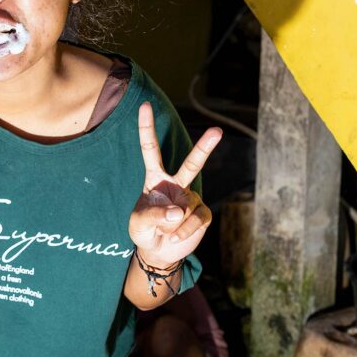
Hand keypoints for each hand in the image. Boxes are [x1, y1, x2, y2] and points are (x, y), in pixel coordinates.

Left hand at [128, 102, 219, 267]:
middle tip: (218, 130)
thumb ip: (154, 215)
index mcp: (155, 178)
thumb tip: (179, 210)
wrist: (158, 251)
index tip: (145, 105)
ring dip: (172, 223)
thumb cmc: (144, 231)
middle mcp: (176, 183)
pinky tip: (175, 237)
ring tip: (164, 231)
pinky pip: (196, 220)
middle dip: (205, 147)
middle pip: (191, 163)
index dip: (147, 128)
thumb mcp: (139, 223)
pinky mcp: (202, 214)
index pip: (150, 150)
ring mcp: (191, 197)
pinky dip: (184, 231)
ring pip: (187, 206)